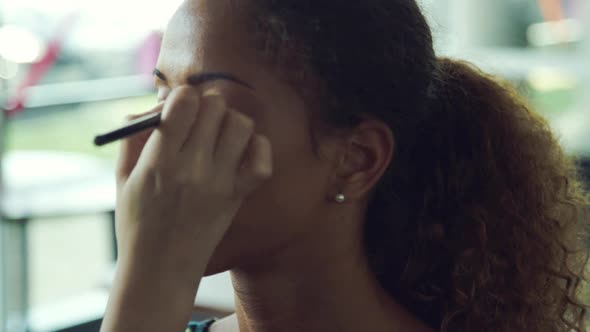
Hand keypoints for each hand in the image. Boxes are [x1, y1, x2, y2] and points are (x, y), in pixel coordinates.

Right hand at [114, 86, 271, 275]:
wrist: (160, 269)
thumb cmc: (137, 222)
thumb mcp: (123, 177)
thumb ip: (135, 136)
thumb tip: (155, 104)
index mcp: (159, 161)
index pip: (184, 101)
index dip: (182, 95)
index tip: (178, 107)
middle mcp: (192, 168)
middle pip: (215, 106)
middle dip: (206, 104)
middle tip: (199, 119)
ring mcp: (219, 182)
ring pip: (241, 124)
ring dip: (230, 122)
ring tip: (218, 136)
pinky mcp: (237, 196)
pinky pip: (262, 159)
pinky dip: (256, 147)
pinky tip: (240, 152)